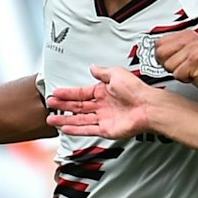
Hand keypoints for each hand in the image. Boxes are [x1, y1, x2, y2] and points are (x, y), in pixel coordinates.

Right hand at [47, 66, 161, 140]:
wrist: (147, 106)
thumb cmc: (136, 90)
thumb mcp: (116, 73)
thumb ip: (102, 72)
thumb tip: (93, 67)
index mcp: (103, 91)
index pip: (81, 93)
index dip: (67, 93)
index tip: (55, 93)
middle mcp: (102, 105)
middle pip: (78, 106)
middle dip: (62, 106)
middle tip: (50, 106)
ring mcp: (104, 118)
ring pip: (80, 119)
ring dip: (65, 119)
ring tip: (51, 120)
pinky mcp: (107, 130)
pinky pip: (88, 130)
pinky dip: (76, 129)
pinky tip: (65, 128)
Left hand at [153, 30, 197, 96]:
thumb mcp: (187, 55)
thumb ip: (171, 51)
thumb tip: (152, 53)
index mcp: (186, 35)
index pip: (158, 43)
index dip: (163, 57)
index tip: (173, 62)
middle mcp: (190, 38)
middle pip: (160, 53)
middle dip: (169, 65)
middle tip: (183, 68)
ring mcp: (194, 48)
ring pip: (168, 65)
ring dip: (178, 73)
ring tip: (190, 71)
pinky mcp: (196, 59)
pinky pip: (178, 74)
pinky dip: (185, 79)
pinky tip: (195, 75)